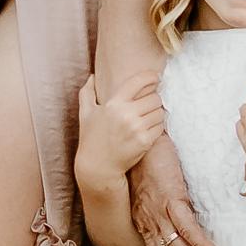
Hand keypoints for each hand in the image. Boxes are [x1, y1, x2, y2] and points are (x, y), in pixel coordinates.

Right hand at [76, 71, 165, 185]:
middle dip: (154, 99)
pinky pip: (160, 127)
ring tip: (149, 116)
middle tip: (150, 103)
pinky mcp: (145, 141)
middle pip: (155, 98)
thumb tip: (92, 77)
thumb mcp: (85, 114)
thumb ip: (87, 92)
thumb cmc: (91, 139)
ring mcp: (137, 129)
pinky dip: (157, 126)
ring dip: (157, 113)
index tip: (156, 77)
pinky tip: (149, 128)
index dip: (151, 77)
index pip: (138, 82)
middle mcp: (126, 114)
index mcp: (113, 104)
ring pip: (160, 112)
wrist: (98, 167)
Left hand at [126, 136, 215, 245]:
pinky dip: (201, 245)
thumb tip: (183, 226)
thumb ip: (164, 211)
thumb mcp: (152, 193)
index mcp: (144, 223)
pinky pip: (187, 227)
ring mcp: (159, 212)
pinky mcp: (171, 197)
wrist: (141, 137)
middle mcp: (148, 223)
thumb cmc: (149, 162)